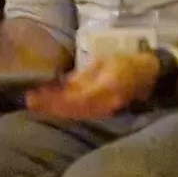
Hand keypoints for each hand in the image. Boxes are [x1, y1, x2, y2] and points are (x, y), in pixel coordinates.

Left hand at [25, 45, 161, 122]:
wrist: (148, 76)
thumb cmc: (125, 62)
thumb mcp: (101, 61)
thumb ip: (81, 76)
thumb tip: (59, 85)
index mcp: (106, 86)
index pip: (75, 97)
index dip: (54, 99)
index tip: (36, 94)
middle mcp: (106, 102)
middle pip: (73, 110)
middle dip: (50, 107)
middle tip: (30, 102)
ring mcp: (107, 111)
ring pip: (76, 115)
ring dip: (55, 111)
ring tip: (36, 105)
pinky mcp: (105, 114)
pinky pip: (82, 115)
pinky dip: (66, 112)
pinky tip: (53, 108)